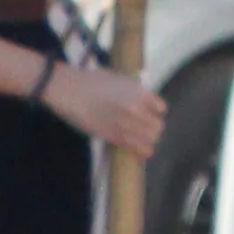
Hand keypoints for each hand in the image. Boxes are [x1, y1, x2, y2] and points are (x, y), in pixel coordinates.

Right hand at [48, 59, 171, 156]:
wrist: (71, 90)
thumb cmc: (93, 81)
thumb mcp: (121, 80)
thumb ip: (135, 91)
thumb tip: (143, 99)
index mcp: (140, 92)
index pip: (161, 109)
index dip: (156, 113)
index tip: (152, 114)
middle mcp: (136, 108)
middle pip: (157, 126)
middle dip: (154, 128)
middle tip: (148, 130)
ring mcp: (125, 123)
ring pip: (150, 138)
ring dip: (149, 140)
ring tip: (146, 141)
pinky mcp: (112, 136)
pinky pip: (134, 146)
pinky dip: (142, 151)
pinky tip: (145, 153)